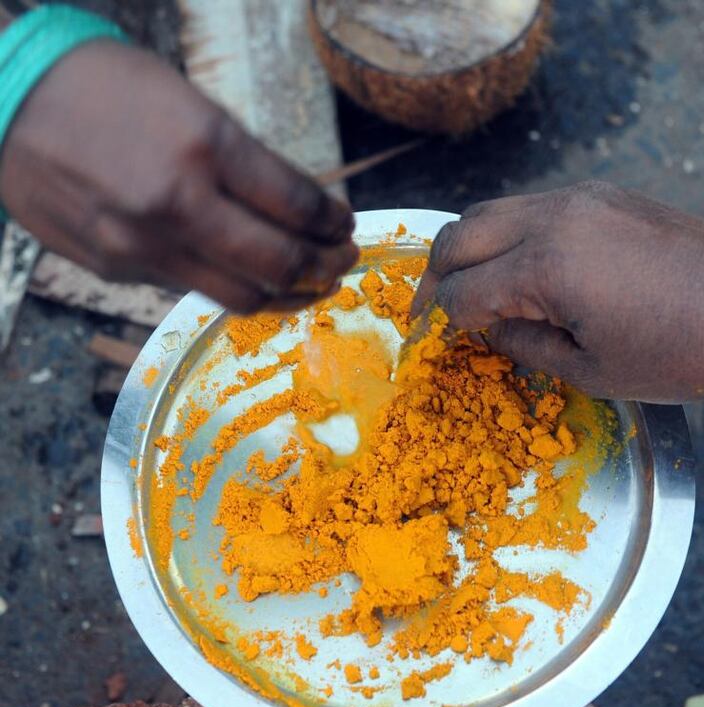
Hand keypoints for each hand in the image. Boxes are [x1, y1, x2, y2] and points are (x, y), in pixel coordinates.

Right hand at [0, 41, 357, 312]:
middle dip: (325, 268)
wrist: (5, 100)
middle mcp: (178, 203)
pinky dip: (236, 289)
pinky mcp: (119, 269)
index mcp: (204, 145)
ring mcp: (144, 245)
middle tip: (342, 262)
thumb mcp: (190, 103)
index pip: (297, 205)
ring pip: (242, 297)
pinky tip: (252, 281)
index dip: (333, 222)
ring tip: (311, 286)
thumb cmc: (103, 87)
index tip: (345, 225)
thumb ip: (244, 164)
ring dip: (290, 295)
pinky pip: (194, 291)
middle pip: (279, 264)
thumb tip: (296, 212)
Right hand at [413, 181, 703, 401]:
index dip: (438, 321)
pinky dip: (505, 235)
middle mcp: (554, 218)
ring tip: (464, 286)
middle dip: (433, 277)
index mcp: (546, 268)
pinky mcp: (601, 194)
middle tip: (427, 310)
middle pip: (459, 236)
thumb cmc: (681, 354)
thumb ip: (523, 346)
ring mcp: (579, 198)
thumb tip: (486, 329)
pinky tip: (515, 267)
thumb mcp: (590, 372)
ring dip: (466, 249)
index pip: (462, 291)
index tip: (429, 340)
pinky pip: (529, 207)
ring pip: (489, 210)